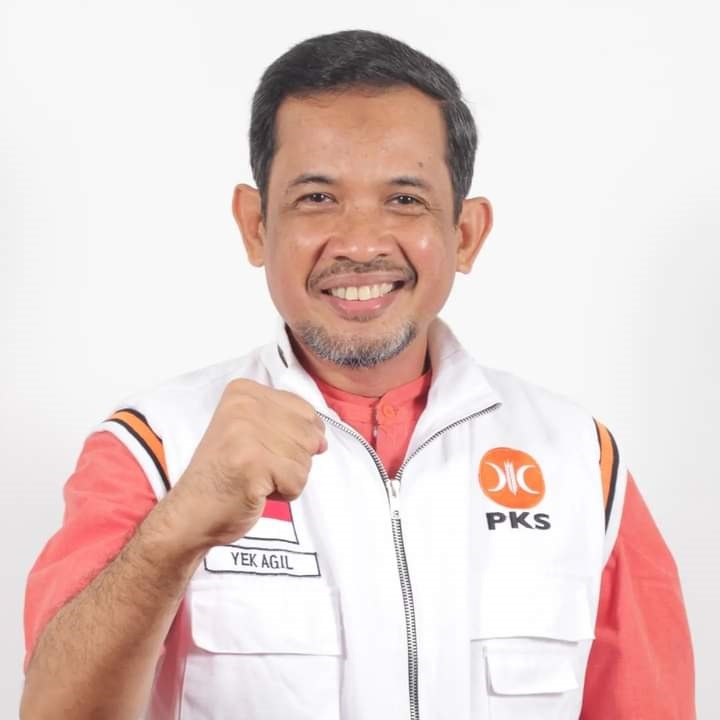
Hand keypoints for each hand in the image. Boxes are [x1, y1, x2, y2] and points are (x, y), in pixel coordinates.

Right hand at [162, 379, 326, 549]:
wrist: (192, 512)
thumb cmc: (225, 474)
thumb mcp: (250, 431)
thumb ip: (287, 423)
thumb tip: (322, 439)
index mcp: (243, 392)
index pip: (304, 409)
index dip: (295, 437)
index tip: (262, 448)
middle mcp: (244, 406)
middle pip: (308, 434)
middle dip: (292, 459)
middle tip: (259, 467)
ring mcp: (247, 434)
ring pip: (305, 458)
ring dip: (288, 477)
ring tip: (257, 478)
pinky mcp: (254, 464)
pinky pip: (298, 480)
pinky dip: (284, 493)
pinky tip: (257, 490)